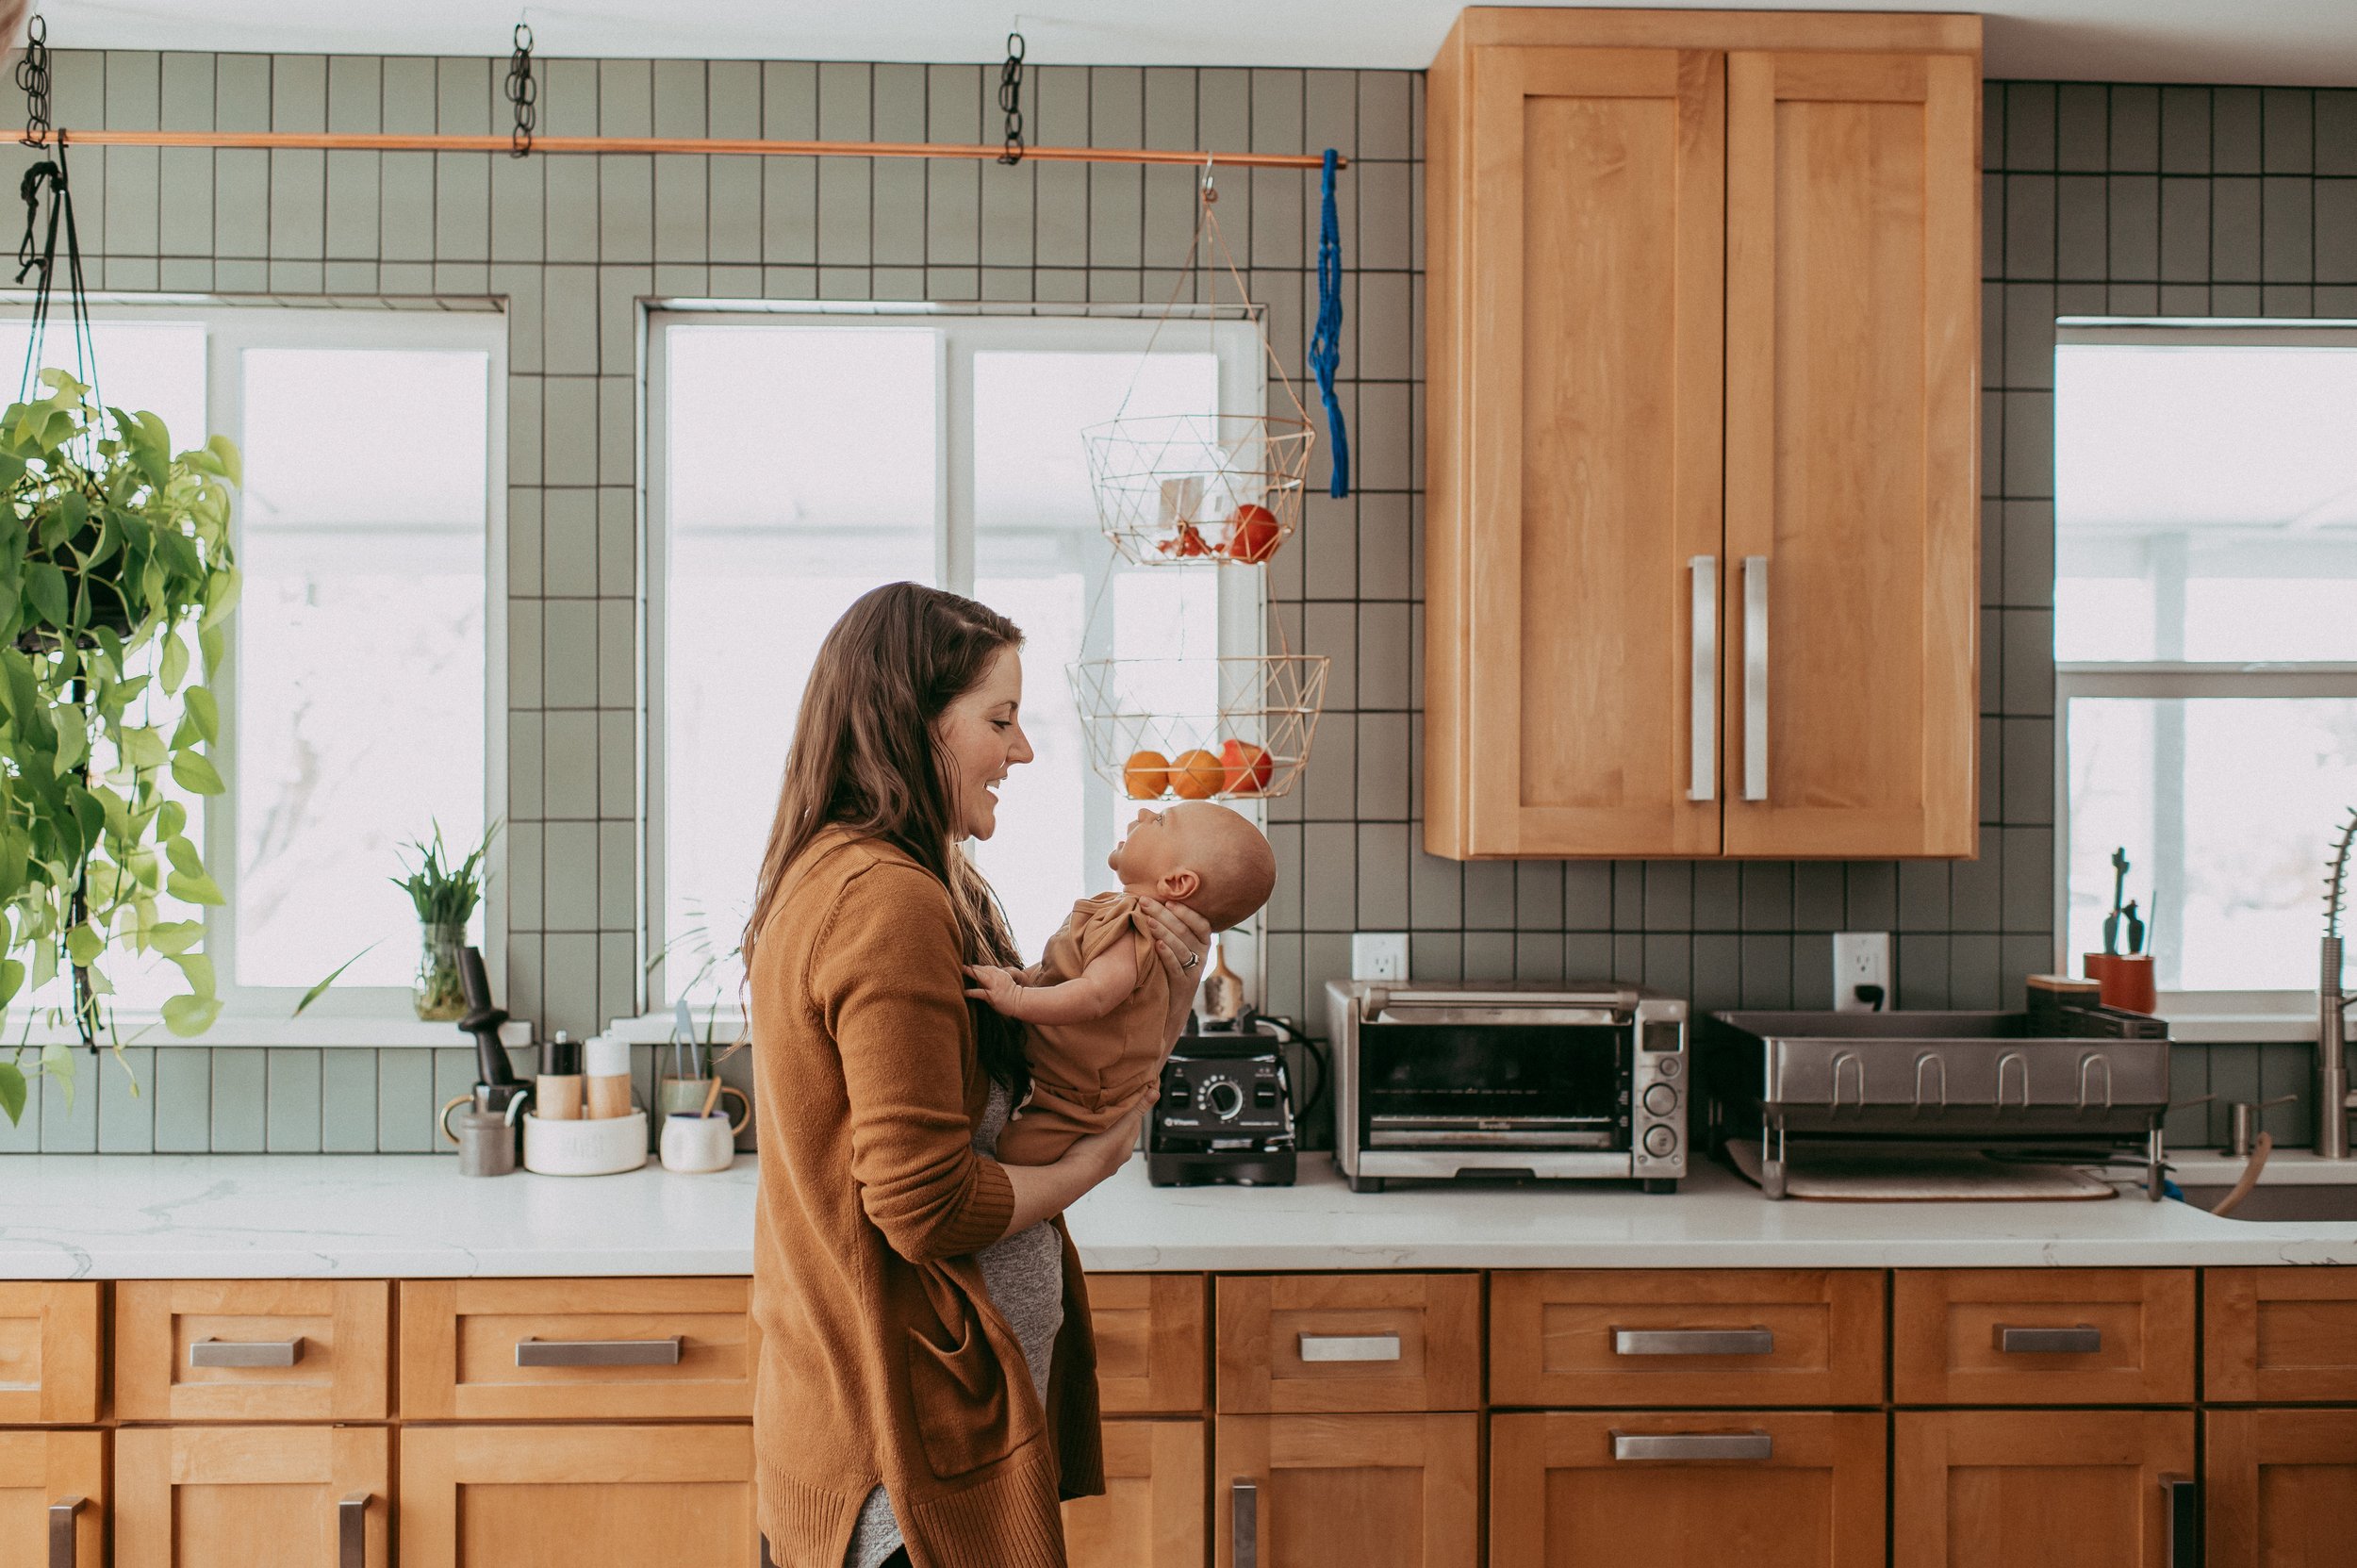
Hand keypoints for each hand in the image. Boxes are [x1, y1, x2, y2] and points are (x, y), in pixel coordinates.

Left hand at [963, 964, 1025, 1012]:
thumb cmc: (1012, 994)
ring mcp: (994, 986)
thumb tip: (985, 976)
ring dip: (970, 972)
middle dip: (971, 967)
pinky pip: (979, 992)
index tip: (970, 966)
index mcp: (1000, 973)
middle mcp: (997, 977)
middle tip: (961, 964)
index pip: (986, 967)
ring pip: (980, 976)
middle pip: (982, 969)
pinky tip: (963, 992)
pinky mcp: (992, 995)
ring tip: (960, 970)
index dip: (977, 967)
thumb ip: (996, 977)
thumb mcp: (1005, 981)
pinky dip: (970, 992)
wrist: (1020, 1002)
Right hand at [1061, 1096, 1153, 1184]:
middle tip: (1110, 1104)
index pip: (1135, 1123)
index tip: (1127, 1096)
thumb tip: (1155, 1093)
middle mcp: (1116, 1156)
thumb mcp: (1121, 1125)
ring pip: (1105, 1141)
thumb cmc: (1097, 1153)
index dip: (1131, 1108)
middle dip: (1116, 1119)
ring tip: (1095, 1117)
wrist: (1074, 1175)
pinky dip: (1090, 1139)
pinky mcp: (1085, 1163)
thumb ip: (1137, 1109)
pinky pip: (1091, 1147)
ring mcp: (1101, 1162)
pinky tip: (1083, 1134)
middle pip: (1120, 1132)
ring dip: (1102, 1130)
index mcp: (1127, 1146)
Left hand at [1133, 896, 1211, 1043]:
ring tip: (1148, 921)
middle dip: (1164, 915)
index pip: (1200, 923)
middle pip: (1186, 931)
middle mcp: (1203, 956)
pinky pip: (1177, 968)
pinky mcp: (1184, 986)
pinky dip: (1167, 955)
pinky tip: (1157, 945)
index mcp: (1203, 943)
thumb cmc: (1169, 970)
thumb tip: (1154, 900)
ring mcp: (1195, 971)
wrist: (1170, 1009)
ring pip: (1182, 947)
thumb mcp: (1177, 949)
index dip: (1186, 911)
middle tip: (1145, 902)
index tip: (1168, 901)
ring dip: (1164, 932)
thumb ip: (1173, 929)